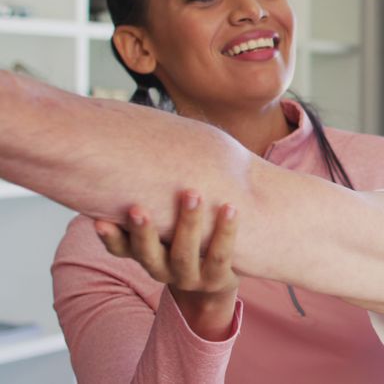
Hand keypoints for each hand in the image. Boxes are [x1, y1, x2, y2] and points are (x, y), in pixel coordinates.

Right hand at [95, 190, 239, 340]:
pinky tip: (230, 208)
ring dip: (188, 223)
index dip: (109, 237)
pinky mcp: (217, 278)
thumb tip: (143, 157)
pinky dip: (225, 231)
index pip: (120, 249)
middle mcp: (161, 270)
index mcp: (145, 255)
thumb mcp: (165, 230)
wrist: (218, 281)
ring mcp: (189, 277)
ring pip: (184, 253)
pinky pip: (220, 255)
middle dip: (142, 231)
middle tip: (136, 208)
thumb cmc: (186, 241)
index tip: (98, 220)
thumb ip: (155, 203)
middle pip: (147, 253)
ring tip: (192, 194)